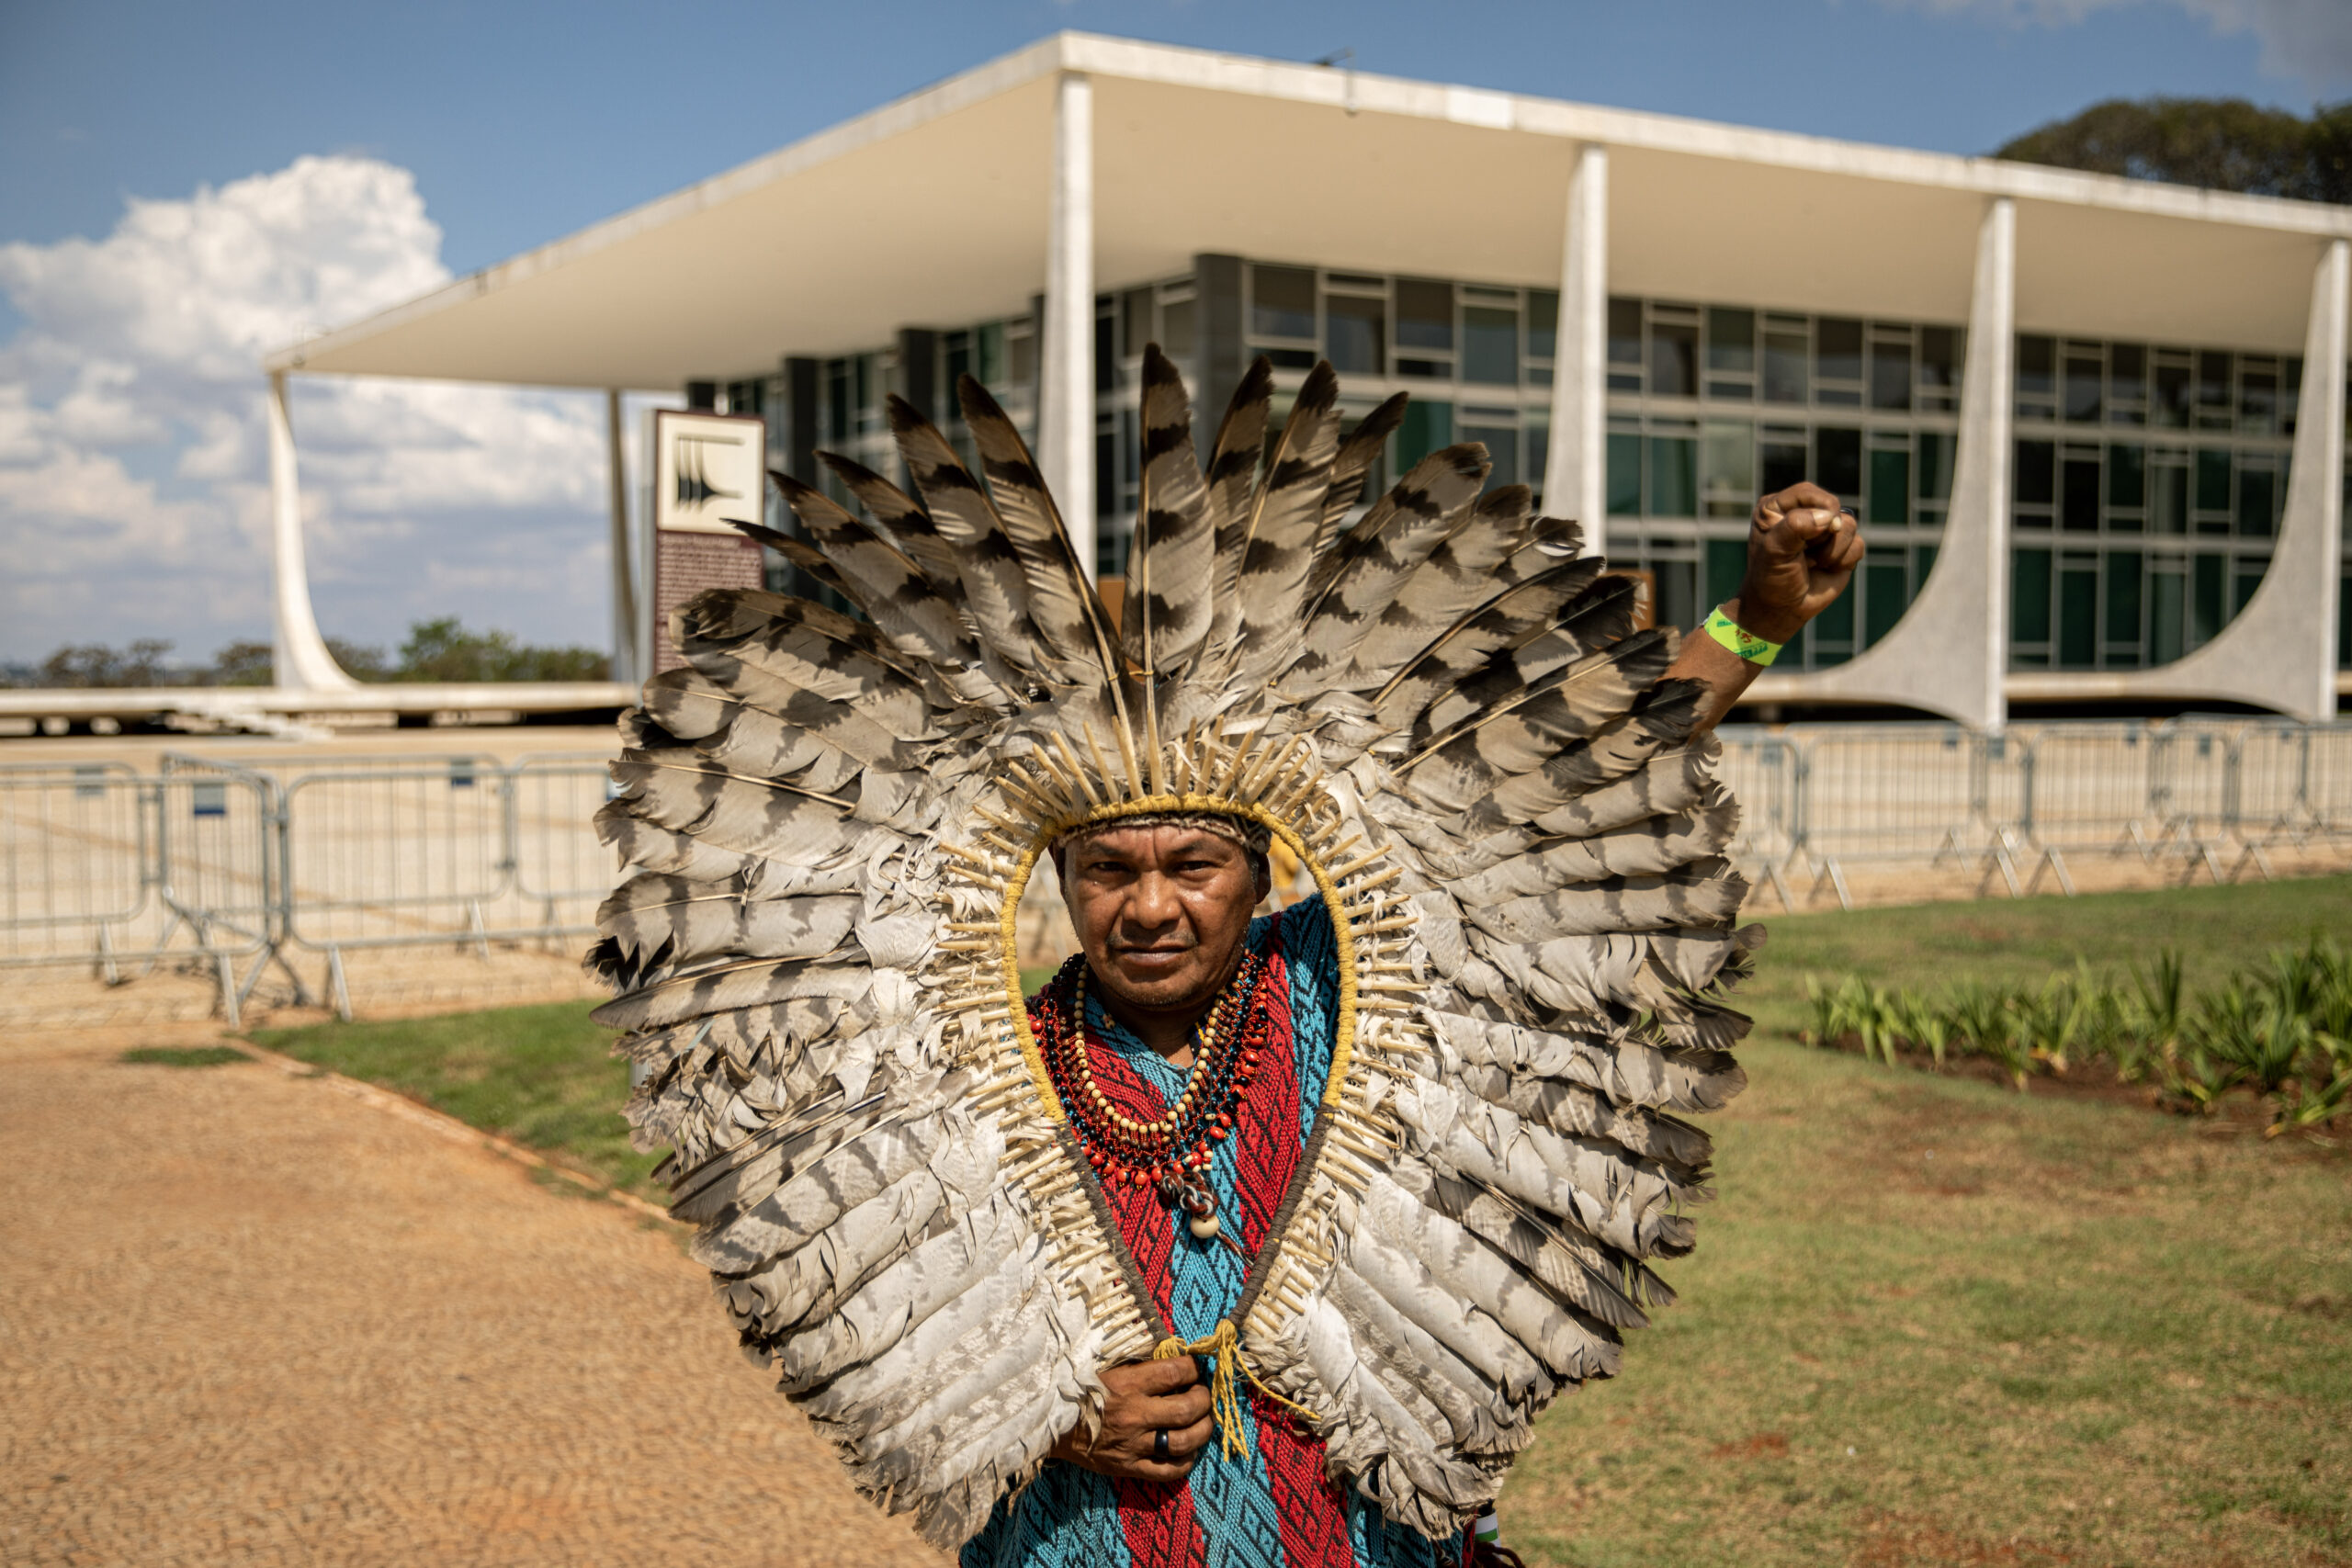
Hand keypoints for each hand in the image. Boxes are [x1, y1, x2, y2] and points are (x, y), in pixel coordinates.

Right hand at [1047, 1356, 1214, 1482]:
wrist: (1048, 1422)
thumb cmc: (1079, 1388)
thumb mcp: (1106, 1366)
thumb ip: (1138, 1364)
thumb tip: (1173, 1357)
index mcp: (1128, 1384)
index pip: (1176, 1372)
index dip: (1193, 1368)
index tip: (1194, 1369)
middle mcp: (1134, 1415)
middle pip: (1187, 1409)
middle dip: (1204, 1400)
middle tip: (1203, 1395)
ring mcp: (1133, 1445)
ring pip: (1183, 1442)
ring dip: (1202, 1430)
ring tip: (1203, 1421)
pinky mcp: (1128, 1468)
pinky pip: (1168, 1471)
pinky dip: (1185, 1461)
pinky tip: (1187, 1450)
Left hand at [1726, 482, 1862, 644]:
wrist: (1782, 608)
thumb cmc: (1771, 578)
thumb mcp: (1775, 551)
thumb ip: (1796, 526)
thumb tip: (1829, 517)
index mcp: (1778, 507)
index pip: (1807, 493)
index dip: (1816, 510)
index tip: (1807, 536)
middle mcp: (1804, 513)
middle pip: (1832, 507)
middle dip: (1822, 536)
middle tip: (1803, 554)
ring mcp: (1825, 529)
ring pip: (1849, 525)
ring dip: (1832, 551)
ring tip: (1812, 563)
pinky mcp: (1843, 546)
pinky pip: (1858, 545)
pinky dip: (1843, 561)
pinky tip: (1825, 569)